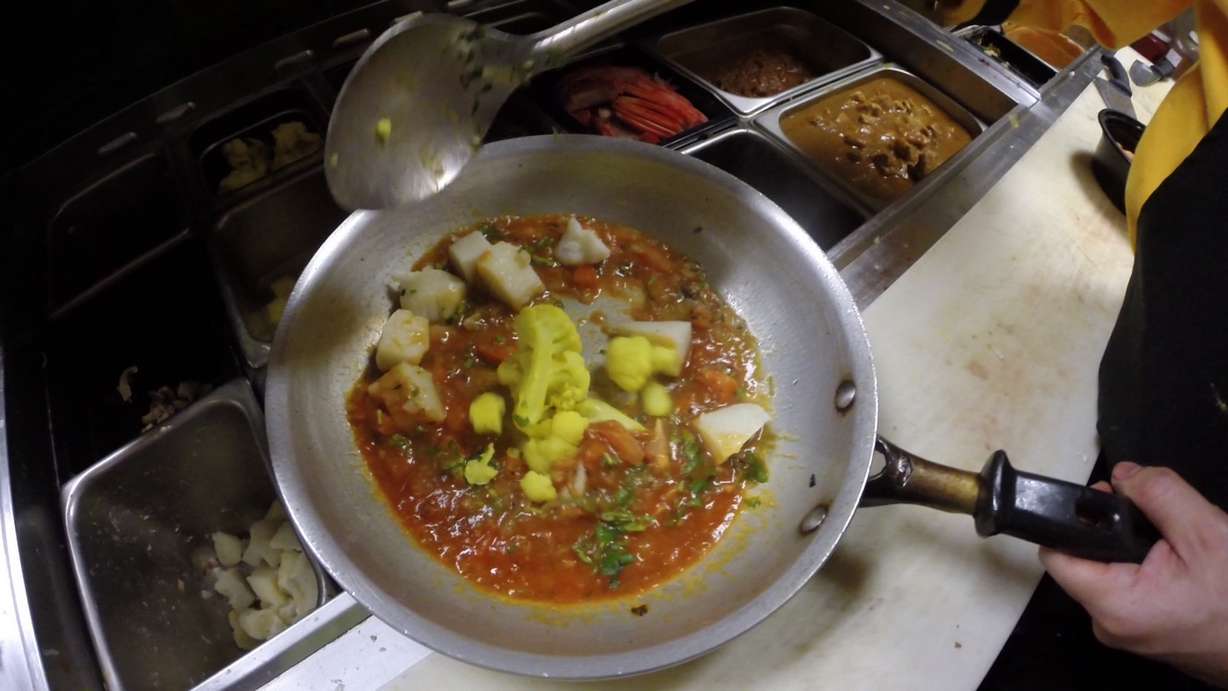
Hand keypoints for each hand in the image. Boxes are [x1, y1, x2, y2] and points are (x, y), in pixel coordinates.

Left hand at [1039, 462, 1227, 685]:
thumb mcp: (1207, 534)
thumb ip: (1160, 494)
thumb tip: (1125, 474)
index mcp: (1111, 604)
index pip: (1056, 554)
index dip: (1072, 518)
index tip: (1106, 498)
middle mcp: (1108, 623)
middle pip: (1086, 558)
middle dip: (1113, 528)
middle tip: (1153, 512)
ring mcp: (1126, 630)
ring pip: (1112, 571)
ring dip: (1135, 548)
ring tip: (1176, 541)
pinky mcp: (1145, 630)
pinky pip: (1131, 588)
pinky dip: (1150, 568)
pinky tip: (1181, 563)